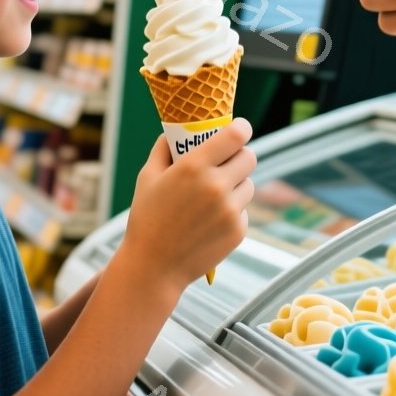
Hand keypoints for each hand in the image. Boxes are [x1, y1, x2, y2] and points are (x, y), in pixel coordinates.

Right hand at [120, 119, 255, 292]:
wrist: (153, 266)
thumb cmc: (147, 218)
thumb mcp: (147, 177)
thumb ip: (163, 149)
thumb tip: (175, 132)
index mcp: (194, 167)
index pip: (235, 135)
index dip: (241, 129)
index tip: (239, 128)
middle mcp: (217, 186)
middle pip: (249, 158)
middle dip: (239, 157)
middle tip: (227, 162)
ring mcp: (230, 210)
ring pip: (248, 185)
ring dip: (237, 184)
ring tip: (215, 195)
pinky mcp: (238, 231)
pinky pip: (243, 210)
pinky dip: (232, 211)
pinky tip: (211, 220)